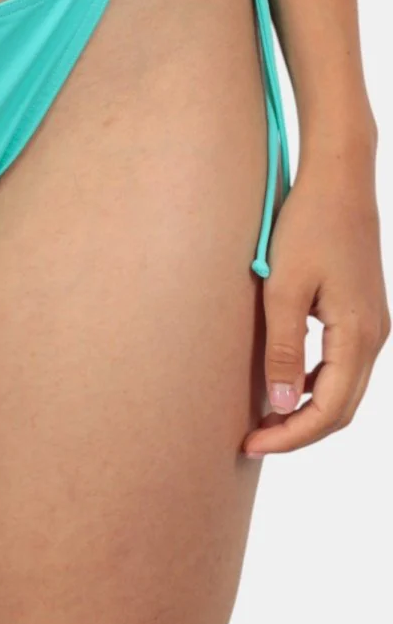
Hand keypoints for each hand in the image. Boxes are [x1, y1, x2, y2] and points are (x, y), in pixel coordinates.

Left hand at [243, 145, 388, 456]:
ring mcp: (371, 324)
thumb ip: (282, 351)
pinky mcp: (359, 311)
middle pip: (341, 407)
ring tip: (260, 419)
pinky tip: (280, 382)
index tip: (250, 445)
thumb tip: (280, 407)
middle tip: (251, 441)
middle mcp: (373, 336)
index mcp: (359, 336)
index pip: (329, 410)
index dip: (291, 435)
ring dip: (304, 408)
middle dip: (297, 431)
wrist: (338, 179)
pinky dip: (311, 382)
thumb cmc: (307, 226)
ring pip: (341, 387)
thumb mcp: (284, 290)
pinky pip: (339, 363)